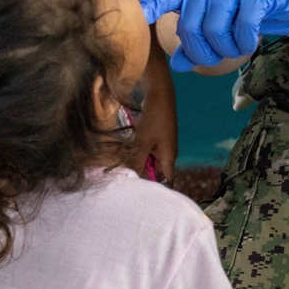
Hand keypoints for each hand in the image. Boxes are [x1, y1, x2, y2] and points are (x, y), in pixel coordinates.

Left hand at [131, 38, 177, 180]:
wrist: (159, 94)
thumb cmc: (154, 119)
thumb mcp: (143, 142)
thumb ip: (138, 161)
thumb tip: (132, 180)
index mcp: (168, 157)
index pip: (166, 180)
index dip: (155, 189)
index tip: (139, 194)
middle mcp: (167, 153)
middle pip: (156, 171)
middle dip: (141, 174)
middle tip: (124, 181)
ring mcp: (161, 144)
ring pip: (149, 159)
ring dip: (137, 162)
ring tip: (120, 169)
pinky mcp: (155, 135)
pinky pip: (146, 149)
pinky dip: (137, 151)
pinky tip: (124, 153)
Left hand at [140, 0, 288, 71]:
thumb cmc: (248, 10)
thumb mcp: (220, 26)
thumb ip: (198, 43)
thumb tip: (177, 65)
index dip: (151, 7)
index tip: (137, 16)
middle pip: (191, 30)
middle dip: (204, 54)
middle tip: (218, 57)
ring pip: (215, 31)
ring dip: (228, 49)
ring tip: (238, 46)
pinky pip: (242, 28)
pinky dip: (246, 42)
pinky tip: (251, 40)